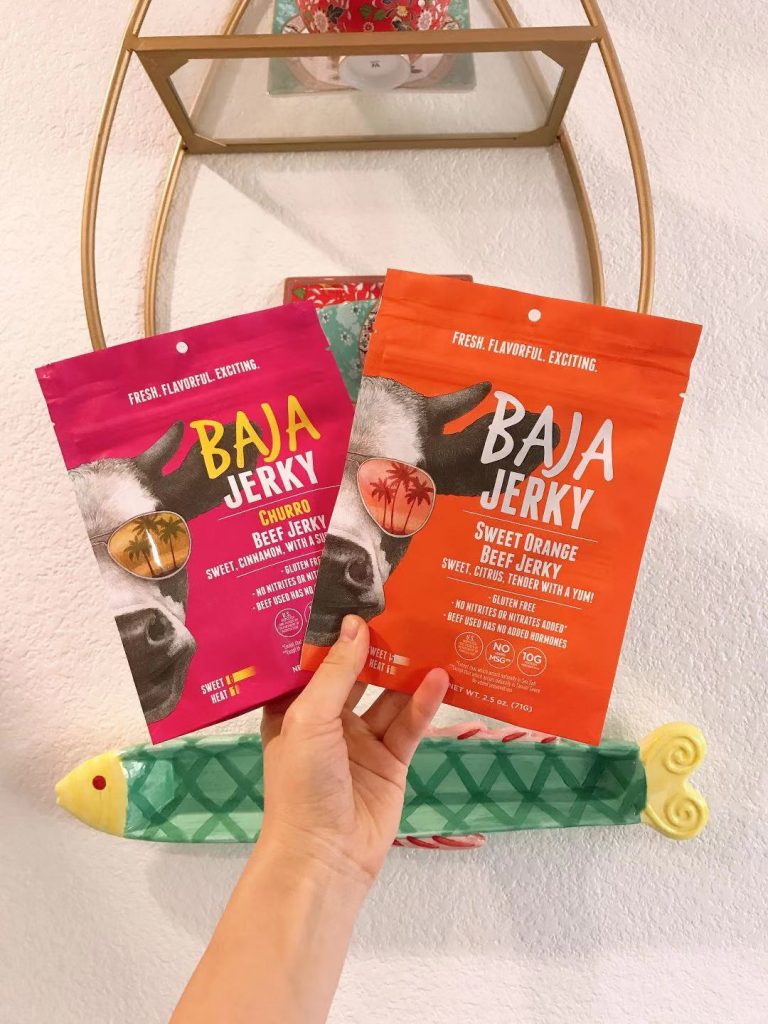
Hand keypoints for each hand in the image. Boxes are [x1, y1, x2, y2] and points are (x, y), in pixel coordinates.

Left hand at [258, 614, 448, 888]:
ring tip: (430, 637)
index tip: (355, 597)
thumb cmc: (302, 786)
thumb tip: (356, 626)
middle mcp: (327, 721)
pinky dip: (424, 702)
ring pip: (389, 696)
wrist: (325, 858)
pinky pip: (410, 724)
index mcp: (294, 710)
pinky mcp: (391, 761)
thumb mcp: (309, 719)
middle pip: (357, 675)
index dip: (334, 634)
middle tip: (402, 609)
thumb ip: (336, 673)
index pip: (315, 662)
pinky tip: (439, 678)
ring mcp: (361, 741)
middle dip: (378, 647)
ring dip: (407, 672)